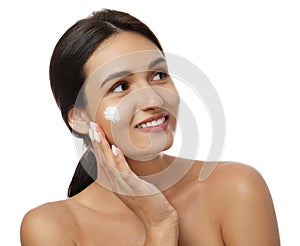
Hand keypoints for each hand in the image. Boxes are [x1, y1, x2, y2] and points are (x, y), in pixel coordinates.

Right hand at [89, 122, 177, 243]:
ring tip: (98, 132)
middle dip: (97, 141)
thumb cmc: (147, 200)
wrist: (157, 218)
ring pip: (109, 163)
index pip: (103, 160)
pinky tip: (114, 148)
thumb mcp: (134, 183)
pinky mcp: (134, 187)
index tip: (95, 129)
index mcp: (115, 181)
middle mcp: (116, 183)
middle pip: (102, 159)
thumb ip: (128, 172)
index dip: (98, 145)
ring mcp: (123, 185)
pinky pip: (123, 171)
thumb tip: (126, 159)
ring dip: (103, 147)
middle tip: (92, 125)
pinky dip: (118, 159)